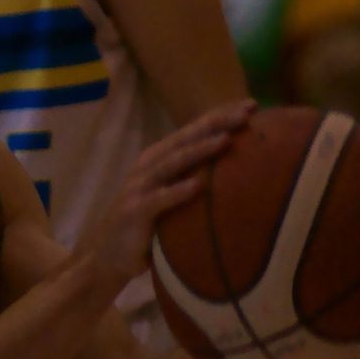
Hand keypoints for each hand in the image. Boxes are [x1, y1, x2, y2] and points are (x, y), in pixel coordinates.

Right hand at [89, 99, 254, 288]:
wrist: (108, 253)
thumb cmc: (148, 223)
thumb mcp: (170, 193)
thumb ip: (192, 177)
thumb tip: (239, 168)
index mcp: (160, 157)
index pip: (193, 130)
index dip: (220, 116)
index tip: (251, 105)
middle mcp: (149, 165)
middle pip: (185, 139)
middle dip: (216, 124)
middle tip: (245, 113)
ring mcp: (140, 187)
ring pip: (173, 163)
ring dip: (199, 150)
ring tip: (225, 140)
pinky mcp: (134, 211)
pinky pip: (159, 200)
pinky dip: (178, 191)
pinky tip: (199, 185)